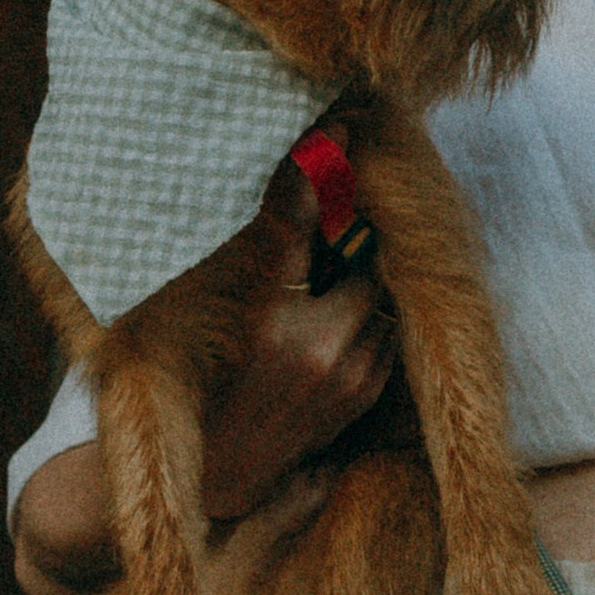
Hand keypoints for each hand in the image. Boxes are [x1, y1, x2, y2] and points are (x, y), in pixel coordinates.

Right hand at [198, 155, 398, 523]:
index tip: (345, 123)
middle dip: (347, 244)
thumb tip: (302, 183)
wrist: (224, 472)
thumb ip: (261, 253)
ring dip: (360, 284)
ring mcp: (345, 373)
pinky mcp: (363, 395)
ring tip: (330, 290)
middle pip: (355, 259)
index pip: (294, 221)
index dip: (320, 167)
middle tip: (335, 235)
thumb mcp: (220, 314)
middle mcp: (310, 344)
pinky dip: (369, 320)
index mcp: (261, 316)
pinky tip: (340, 326)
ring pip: (375, 295)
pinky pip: (384, 333)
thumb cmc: (210, 381)